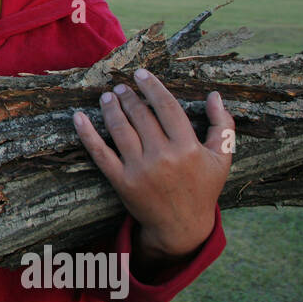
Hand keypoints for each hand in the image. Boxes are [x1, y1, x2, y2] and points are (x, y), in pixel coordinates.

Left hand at [72, 68, 234, 265]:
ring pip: (120, 129)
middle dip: (129, 97)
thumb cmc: (203, 189)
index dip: (152, 87)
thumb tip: (214, 95)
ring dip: (111, 108)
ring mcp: (139, 170)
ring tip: (107, 96)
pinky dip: (87, 134)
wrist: (181, 227)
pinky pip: (100, 153)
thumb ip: (223, 125)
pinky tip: (79, 117)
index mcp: (188, 148)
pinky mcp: (121, 182)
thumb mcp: (222, 159)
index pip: (167, 107)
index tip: (141, 74)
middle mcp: (162, 157)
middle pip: (141, 116)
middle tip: (121, 86)